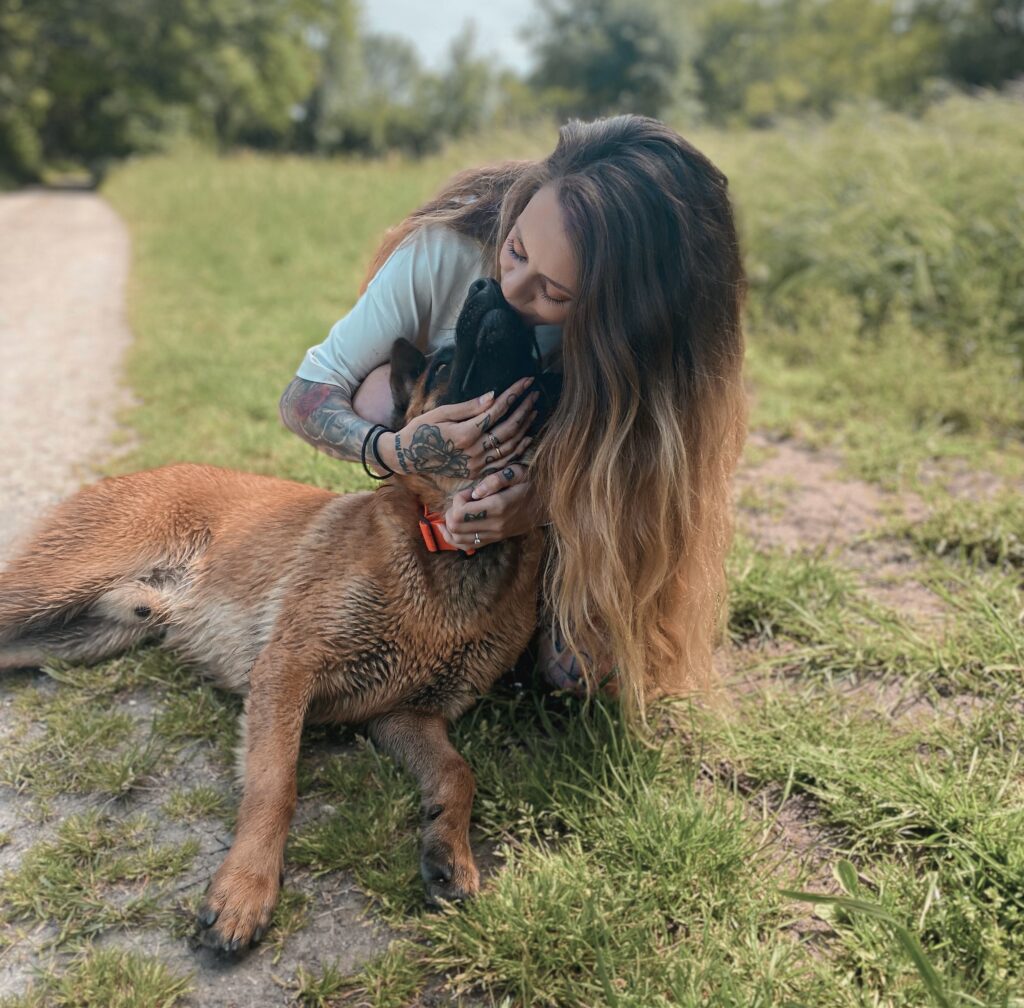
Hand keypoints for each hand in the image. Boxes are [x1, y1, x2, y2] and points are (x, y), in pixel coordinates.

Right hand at [378, 377, 537, 479]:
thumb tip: (493, 396)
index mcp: (465, 434)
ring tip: (533, 410)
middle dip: (524, 408)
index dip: (514, 394)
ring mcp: (477, 464)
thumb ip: (468, 407)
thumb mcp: (440, 413)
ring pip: (510, 446)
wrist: (407, 457)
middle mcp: (474, 452)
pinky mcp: (476, 472)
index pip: (497, 410)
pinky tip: (527, 437)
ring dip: (524, 427)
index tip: (526, 381)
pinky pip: (503, 462)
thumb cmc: (421, 429)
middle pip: (508, 428)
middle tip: (534, 393)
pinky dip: (518, 449)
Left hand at [442, 463, 543, 550]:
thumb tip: (476, 492)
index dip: (458, 499)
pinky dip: (454, 538)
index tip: (470, 491)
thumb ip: (496, 480)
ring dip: (450, 525)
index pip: (460, 511)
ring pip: (457, 538)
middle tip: (462, 500)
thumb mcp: (517, 473)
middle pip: (455, 526)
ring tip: (456, 512)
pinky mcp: (494, 540)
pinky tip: (450, 529)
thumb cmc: (530, 484)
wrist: (546, 504)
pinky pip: (466, 546)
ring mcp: (494, 535)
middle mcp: (494, 525)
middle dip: (451, 511)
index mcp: (498, 507)